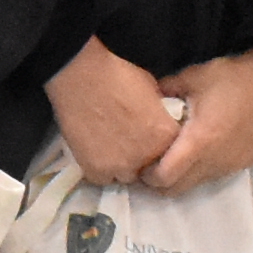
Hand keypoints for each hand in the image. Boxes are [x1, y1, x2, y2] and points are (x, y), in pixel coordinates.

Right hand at [45, 38, 180, 185]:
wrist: (80, 75)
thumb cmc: (117, 74)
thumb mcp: (152, 89)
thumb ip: (158, 113)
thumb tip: (157, 119)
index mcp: (165, 136)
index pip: (172, 152)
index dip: (159, 144)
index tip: (149, 136)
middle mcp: (147, 157)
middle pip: (150, 168)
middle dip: (142, 157)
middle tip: (128, 140)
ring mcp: (120, 167)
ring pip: (126, 175)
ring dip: (121, 164)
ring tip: (110, 145)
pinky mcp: (96, 171)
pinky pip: (102, 178)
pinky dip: (100, 167)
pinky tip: (94, 149)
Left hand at [147, 42, 252, 193]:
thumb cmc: (231, 77)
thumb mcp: (190, 77)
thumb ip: (163, 91)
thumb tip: (143, 102)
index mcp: (199, 140)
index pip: (165, 176)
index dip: (147, 176)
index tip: (139, 164)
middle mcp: (214, 160)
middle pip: (177, 189)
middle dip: (159, 183)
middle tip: (148, 166)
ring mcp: (230, 165)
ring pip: (195, 184)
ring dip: (180, 178)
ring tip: (172, 158)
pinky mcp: (242, 164)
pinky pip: (213, 176)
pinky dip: (199, 171)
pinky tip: (197, 151)